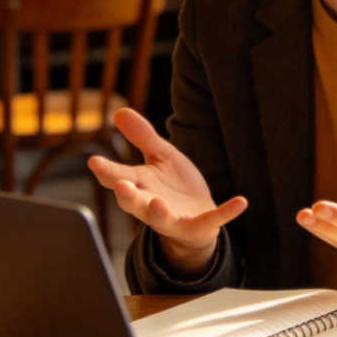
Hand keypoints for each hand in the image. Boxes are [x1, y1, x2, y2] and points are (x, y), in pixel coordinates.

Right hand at [87, 108, 246, 275]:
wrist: (198, 221)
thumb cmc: (173, 187)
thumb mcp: (161, 157)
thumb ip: (142, 137)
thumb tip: (119, 111)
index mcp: (141, 185)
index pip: (119, 177)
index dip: (107, 171)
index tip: (94, 162)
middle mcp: (152, 205)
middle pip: (134, 202)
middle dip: (127, 196)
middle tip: (120, 187)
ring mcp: (174, 218)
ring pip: (162, 218)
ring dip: (159, 212)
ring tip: (159, 204)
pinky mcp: (199, 225)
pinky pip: (212, 220)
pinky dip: (226, 212)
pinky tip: (242, 201)